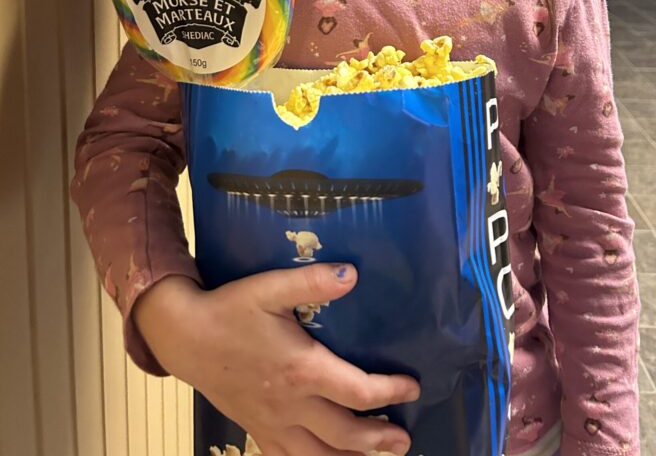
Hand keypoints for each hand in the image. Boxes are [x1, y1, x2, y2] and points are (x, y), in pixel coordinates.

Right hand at [134, 266, 419, 455]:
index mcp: (302, 369)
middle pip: (345, 434)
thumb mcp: (271, 287)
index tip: (412, 388)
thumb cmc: (230, 309)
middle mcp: (291, 404)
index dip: (390, 392)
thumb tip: (352, 275)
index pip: (357, 391)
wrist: (184, 336)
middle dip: (379, 440)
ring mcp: (271, 422)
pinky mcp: (255, 428)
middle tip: (404, 440)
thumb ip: (312, 281)